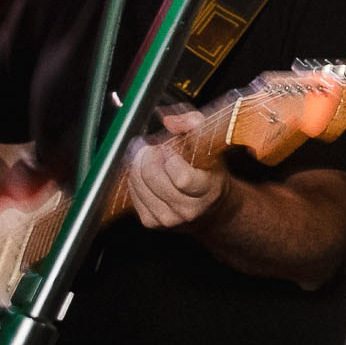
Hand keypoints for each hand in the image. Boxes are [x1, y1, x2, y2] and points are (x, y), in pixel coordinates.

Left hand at [123, 110, 228, 231]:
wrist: (212, 210)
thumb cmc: (210, 174)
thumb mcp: (211, 146)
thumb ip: (194, 125)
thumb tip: (169, 121)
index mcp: (207, 191)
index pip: (181, 177)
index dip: (170, 157)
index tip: (170, 148)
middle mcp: (188, 210)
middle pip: (153, 177)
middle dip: (149, 155)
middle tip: (155, 148)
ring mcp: (168, 219)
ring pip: (138, 184)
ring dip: (139, 165)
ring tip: (151, 158)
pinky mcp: (152, 223)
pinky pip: (133, 194)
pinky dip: (135, 179)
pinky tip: (146, 173)